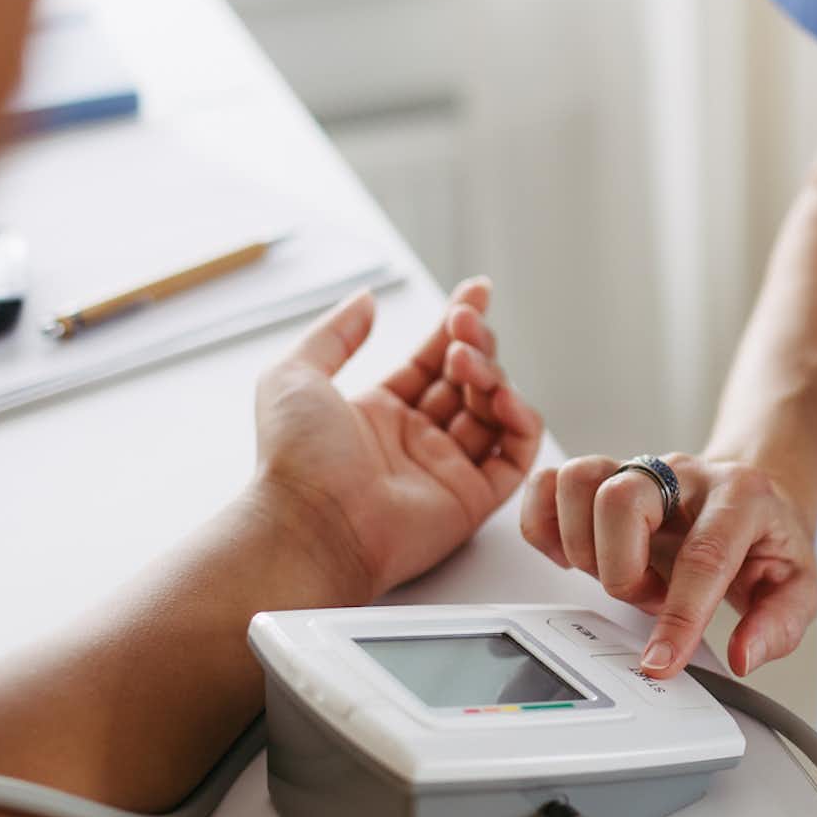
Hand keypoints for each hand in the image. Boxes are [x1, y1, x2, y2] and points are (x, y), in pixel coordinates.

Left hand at [252, 279, 543, 600]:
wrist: (310, 524)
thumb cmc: (293, 462)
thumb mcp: (294, 375)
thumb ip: (333, 333)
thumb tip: (365, 301)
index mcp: (379, 412)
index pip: (432, 359)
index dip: (456, 323)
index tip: (475, 292)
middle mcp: (415, 439)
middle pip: (467, 380)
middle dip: (474, 343)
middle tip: (464, 326)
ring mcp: (445, 468)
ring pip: (493, 411)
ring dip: (492, 375)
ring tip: (467, 361)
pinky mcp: (471, 499)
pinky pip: (514, 457)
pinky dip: (522, 424)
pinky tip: (505, 398)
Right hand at [519, 453, 816, 678]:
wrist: (754, 492)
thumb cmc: (768, 541)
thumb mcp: (797, 586)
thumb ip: (777, 624)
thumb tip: (743, 655)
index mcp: (740, 497)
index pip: (702, 555)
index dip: (678, 616)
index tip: (661, 661)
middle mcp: (683, 474)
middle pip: (622, 499)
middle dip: (622, 570)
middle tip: (649, 597)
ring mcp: (638, 470)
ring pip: (580, 482)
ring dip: (586, 546)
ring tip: (621, 574)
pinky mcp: (603, 476)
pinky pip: (548, 483)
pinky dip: (545, 524)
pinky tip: (574, 556)